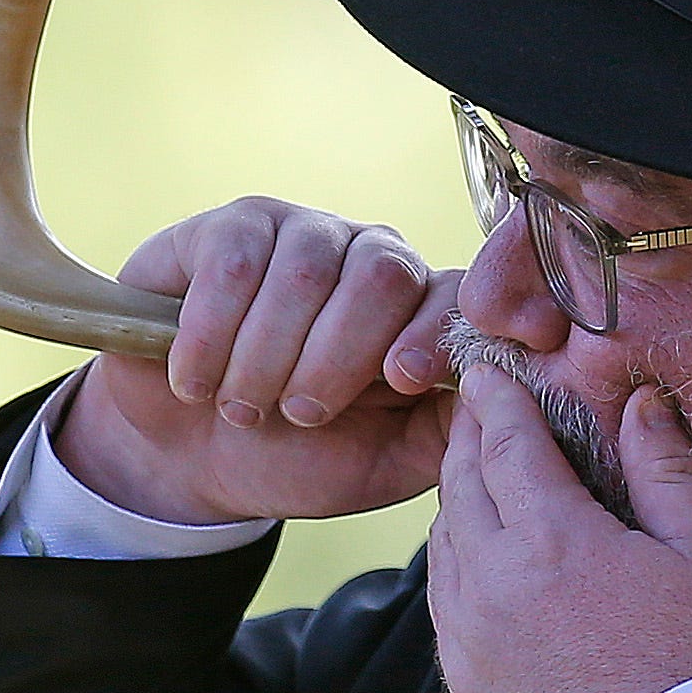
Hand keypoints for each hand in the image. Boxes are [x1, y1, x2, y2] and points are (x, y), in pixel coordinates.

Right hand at [54, 197, 463, 524]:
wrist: (188, 456)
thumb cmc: (293, 457)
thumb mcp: (381, 464)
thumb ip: (446, 433)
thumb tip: (503, 401)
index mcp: (419, 312)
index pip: (454, 296)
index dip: (433, 334)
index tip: (403, 381)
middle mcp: (369, 258)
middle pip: (383, 274)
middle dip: (337, 359)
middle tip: (300, 416)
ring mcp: (301, 233)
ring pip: (306, 270)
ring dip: (266, 359)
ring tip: (241, 407)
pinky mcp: (228, 228)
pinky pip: (234, 264)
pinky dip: (212, 335)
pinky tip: (196, 378)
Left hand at [428, 365, 691, 692]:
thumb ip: (668, 472)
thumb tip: (642, 403)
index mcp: (551, 538)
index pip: (507, 443)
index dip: (494, 400)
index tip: (482, 371)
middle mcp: (490, 578)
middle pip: (462, 484)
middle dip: (466, 437)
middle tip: (470, 405)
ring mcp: (466, 633)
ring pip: (443, 540)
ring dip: (454, 497)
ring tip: (471, 472)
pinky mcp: (461, 679)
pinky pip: (441, 596)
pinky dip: (451, 557)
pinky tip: (469, 551)